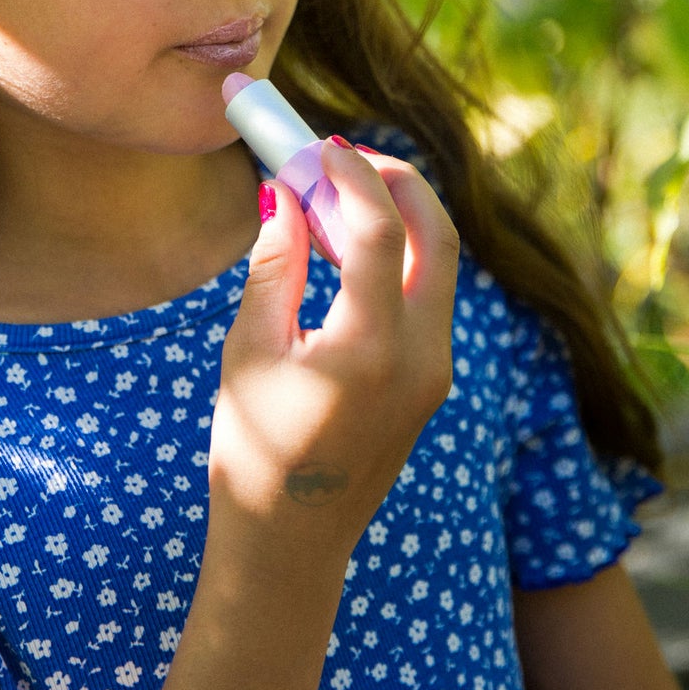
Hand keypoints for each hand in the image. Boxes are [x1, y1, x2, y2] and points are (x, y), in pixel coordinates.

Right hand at [207, 140, 458, 571]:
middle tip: (347, 155)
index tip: (318, 146)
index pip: (380, 230)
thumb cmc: (254, 452)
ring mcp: (437, 372)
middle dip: (398, 182)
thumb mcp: (248, 351)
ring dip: (399, 217)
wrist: (290, 544)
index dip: (352, 176)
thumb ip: (274, 266)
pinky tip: (347, 247)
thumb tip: (285, 196)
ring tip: (337, 195)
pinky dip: (398, 257)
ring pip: (440, 265)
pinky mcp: (433, 382)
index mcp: (371, 350)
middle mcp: (422, 357)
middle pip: (438, 236)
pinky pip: (428, 298)